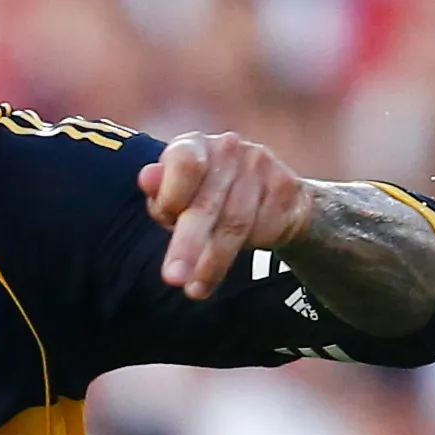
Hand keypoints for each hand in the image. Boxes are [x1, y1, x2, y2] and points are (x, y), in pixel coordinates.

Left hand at [140, 131, 316, 300]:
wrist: (270, 194)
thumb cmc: (206, 196)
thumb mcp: (177, 198)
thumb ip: (161, 194)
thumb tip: (147, 178)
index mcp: (194, 145)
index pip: (183, 163)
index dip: (172, 195)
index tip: (166, 220)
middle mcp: (228, 148)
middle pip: (206, 203)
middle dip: (187, 245)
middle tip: (173, 278)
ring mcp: (260, 165)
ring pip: (235, 224)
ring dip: (214, 263)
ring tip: (196, 289)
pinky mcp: (286, 185)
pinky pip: (264, 227)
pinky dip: (249, 249)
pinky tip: (237, 259)